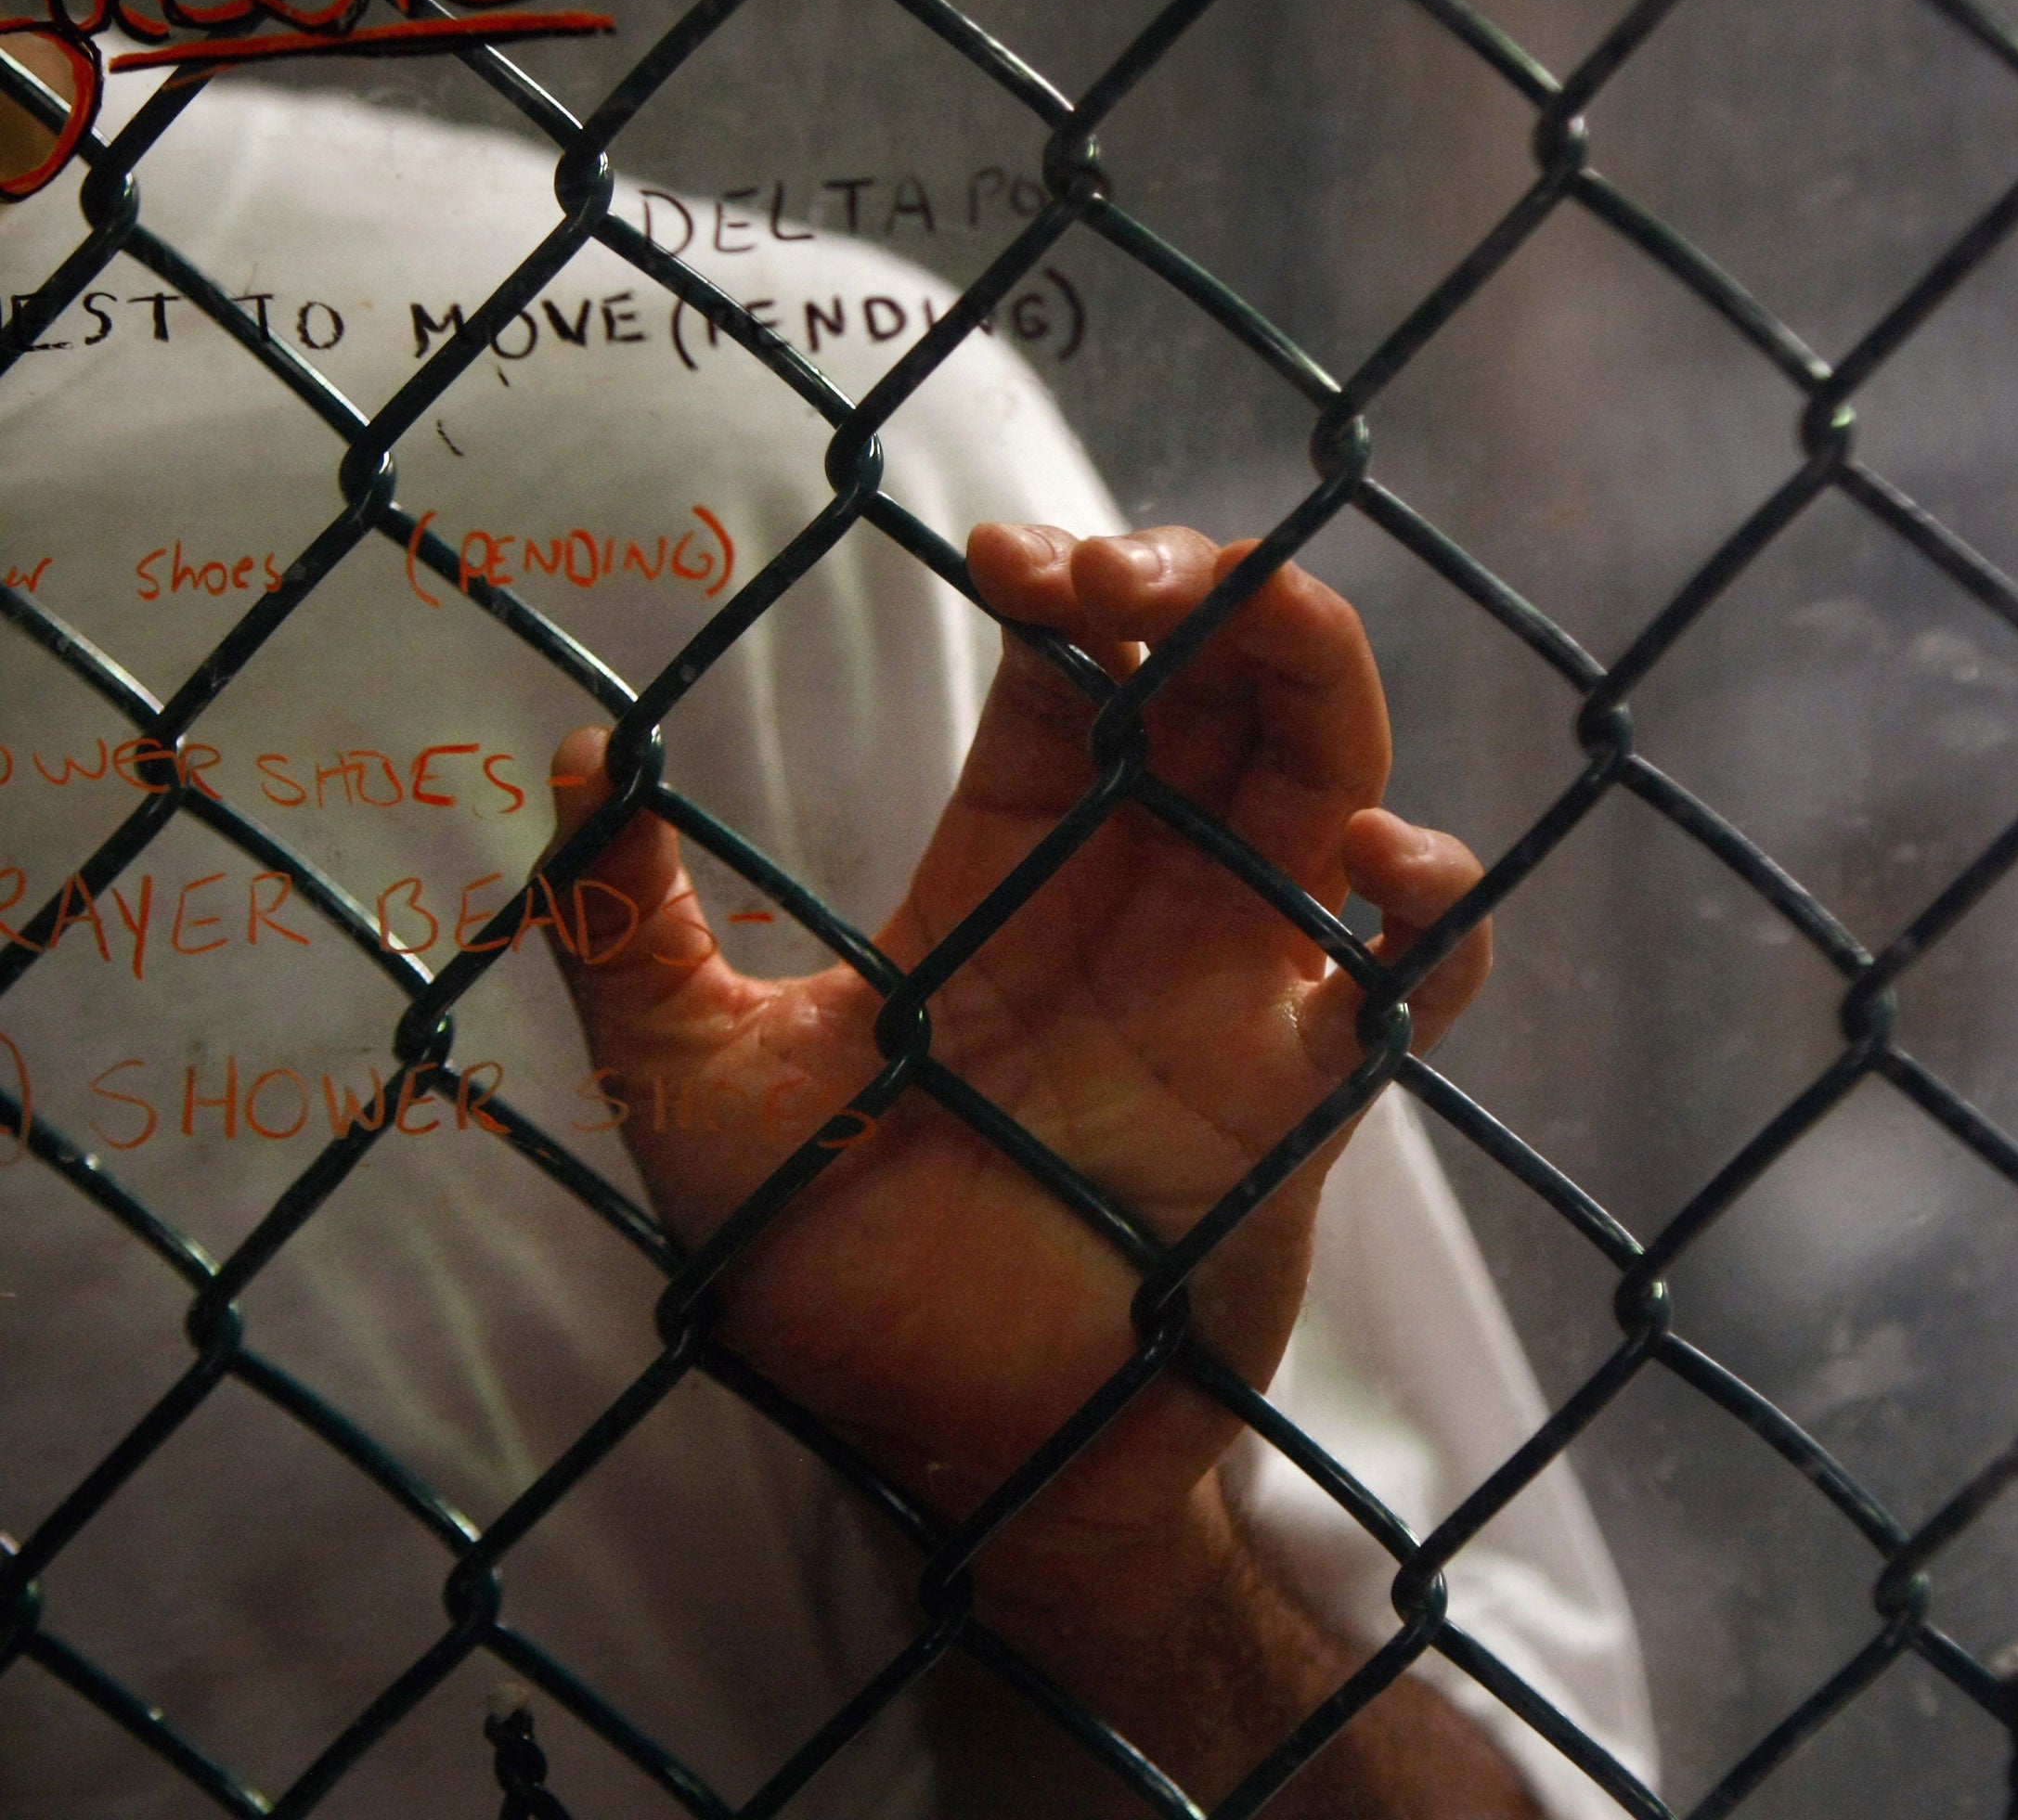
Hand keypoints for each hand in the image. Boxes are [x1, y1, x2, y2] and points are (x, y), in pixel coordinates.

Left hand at [542, 524, 1493, 1581]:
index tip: (1007, 562)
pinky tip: (1374, 866)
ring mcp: (1240, 983)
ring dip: (1315, 673)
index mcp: (1009, 867)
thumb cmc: (823, 1273)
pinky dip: (1439, 901)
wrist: (951, 1455)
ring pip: (1332, 772)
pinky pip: (1427, 971)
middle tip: (1119, 577)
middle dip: (1199, 585)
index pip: (1076, 670)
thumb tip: (577, 755)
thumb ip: (629, 932)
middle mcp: (1139, 898)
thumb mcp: (694, 1090)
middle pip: (1222, 681)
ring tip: (1252, 633)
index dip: (1066, 582)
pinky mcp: (1313, 1089)